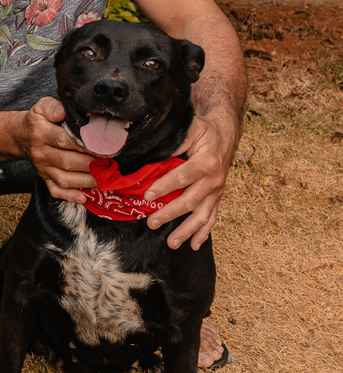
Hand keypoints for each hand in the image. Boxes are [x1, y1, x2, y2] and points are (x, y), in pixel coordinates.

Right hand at [21, 97, 96, 202]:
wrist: (21, 137)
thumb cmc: (37, 121)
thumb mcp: (41, 107)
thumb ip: (53, 107)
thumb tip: (64, 112)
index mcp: (42, 134)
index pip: (64, 140)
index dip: (84, 145)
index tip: (102, 146)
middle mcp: (42, 153)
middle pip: (67, 162)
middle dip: (90, 164)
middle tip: (110, 163)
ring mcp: (43, 168)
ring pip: (64, 179)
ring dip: (85, 181)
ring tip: (104, 178)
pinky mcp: (44, 178)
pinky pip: (56, 191)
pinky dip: (70, 196)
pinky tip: (84, 196)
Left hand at [142, 115, 231, 249]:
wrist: (225, 135)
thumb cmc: (204, 131)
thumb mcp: (191, 128)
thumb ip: (176, 140)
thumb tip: (152, 150)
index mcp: (206, 162)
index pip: (182, 177)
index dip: (164, 187)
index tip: (147, 196)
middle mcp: (214, 180)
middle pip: (190, 201)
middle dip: (170, 214)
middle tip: (151, 222)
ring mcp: (217, 191)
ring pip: (202, 215)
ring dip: (187, 231)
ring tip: (172, 243)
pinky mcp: (217, 197)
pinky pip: (212, 218)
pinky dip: (204, 233)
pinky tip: (194, 245)